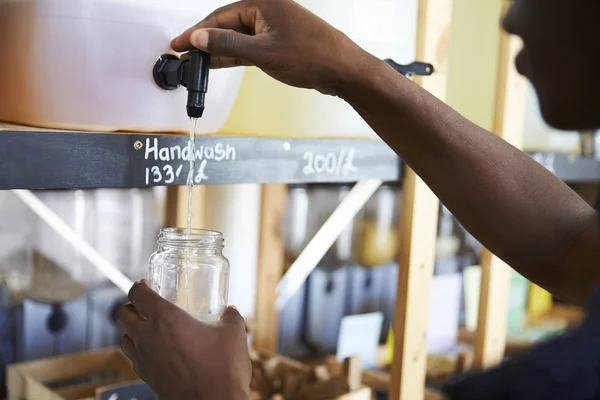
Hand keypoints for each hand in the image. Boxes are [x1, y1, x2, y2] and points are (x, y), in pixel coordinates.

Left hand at [116, 280, 250, 399]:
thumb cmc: (222, 369)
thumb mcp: (234, 334)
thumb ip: (230, 317)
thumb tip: (229, 311)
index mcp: (166, 319)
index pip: (137, 294)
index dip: (139, 285)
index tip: (146, 283)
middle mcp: (148, 338)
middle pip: (122, 314)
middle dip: (131, 305)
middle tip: (145, 303)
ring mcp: (145, 360)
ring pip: (124, 337)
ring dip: (132, 328)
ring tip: (148, 326)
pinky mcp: (147, 378)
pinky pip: (133, 358)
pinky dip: (138, 349)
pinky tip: (156, 350)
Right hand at [170, 0, 374, 95]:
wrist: (342, 69)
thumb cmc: (313, 55)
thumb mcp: (263, 53)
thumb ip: (228, 46)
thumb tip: (200, 38)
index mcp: (262, 2)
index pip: (219, 16)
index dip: (197, 33)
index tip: (179, 43)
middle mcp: (266, 11)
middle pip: (226, 26)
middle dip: (205, 42)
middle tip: (184, 56)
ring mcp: (273, 27)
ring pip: (237, 38)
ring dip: (218, 51)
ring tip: (197, 64)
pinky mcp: (278, 43)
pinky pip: (249, 47)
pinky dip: (234, 56)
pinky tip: (219, 64)